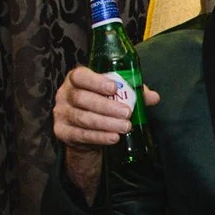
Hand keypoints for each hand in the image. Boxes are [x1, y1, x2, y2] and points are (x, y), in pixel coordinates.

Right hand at [53, 66, 158, 198]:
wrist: (86, 132)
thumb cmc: (102, 106)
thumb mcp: (116, 96)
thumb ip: (133, 93)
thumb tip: (153, 97)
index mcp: (76, 79)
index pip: (80, 76)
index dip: (96, 81)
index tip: (114, 88)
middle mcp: (65, 94)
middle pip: (82, 98)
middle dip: (106, 106)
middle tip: (127, 113)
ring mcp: (61, 113)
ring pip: (82, 118)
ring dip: (106, 123)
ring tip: (125, 127)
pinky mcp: (61, 131)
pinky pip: (81, 134)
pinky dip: (99, 137)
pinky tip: (113, 138)